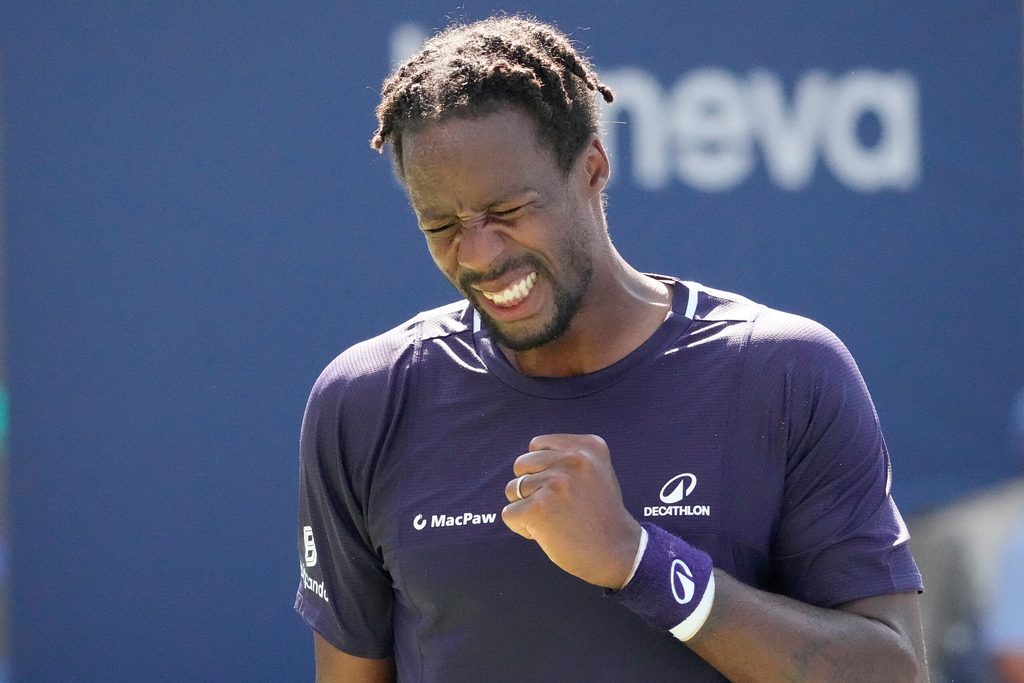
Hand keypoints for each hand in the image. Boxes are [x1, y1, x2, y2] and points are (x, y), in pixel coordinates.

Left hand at [502, 433, 642, 588]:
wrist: (617, 552)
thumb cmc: (600, 514)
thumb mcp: (595, 471)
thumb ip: (566, 458)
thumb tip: (525, 461)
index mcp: (588, 446)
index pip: (537, 445)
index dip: (543, 469)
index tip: (564, 488)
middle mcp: (573, 459)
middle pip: (521, 464)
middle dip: (531, 487)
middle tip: (558, 506)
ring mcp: (556, 483)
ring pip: (513, 489)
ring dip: (527, 508)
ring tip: (555, 519)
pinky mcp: (540, 509)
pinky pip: (509, 513)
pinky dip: (521, 527)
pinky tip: (547, 532)